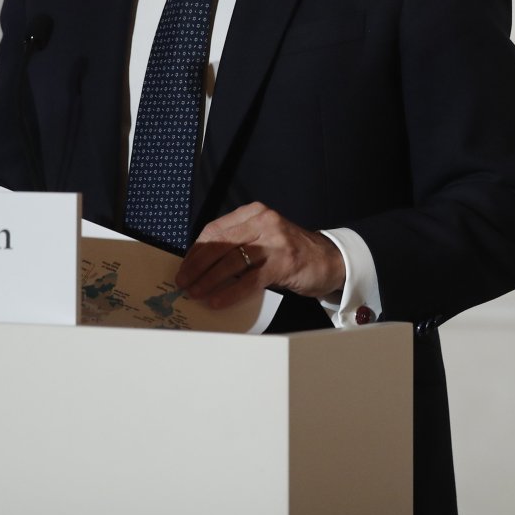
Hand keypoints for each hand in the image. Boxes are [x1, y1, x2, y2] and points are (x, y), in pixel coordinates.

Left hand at [177, 202, 345, 309]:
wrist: (330, 260)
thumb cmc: (291, 251)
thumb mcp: (264, 236)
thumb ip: (239, 242)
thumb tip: (202, 264)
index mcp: (255, 212)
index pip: (216, 229)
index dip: (196, 250)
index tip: (184, 266)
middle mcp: (264, 222)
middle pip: (220, 244)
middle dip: (197, 265)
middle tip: (184, 282)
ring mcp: (275, 242)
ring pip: (231, 262)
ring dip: (209, 280)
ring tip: (196, 293)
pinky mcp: (283, 264)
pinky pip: (249, 280)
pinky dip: (229, 292)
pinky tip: (217, 301)